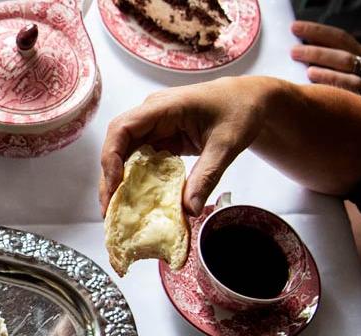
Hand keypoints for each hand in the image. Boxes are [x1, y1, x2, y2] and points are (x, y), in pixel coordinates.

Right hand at [99, 77, 281, 215]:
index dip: (112, 158)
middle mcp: (151, 115)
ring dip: (119, 182)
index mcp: (163, 107)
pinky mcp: (161, 139)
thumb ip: (206, 176)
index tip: (114, 187)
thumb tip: (190, 211)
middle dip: (110, 178)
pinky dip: (136, 181)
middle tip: (109, 210)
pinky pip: (141, 161)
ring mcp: (155, 127)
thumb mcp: (226, 145)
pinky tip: (136, 201)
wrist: (251, 100)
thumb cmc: (240, 111)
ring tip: (117, 211)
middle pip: (117, 145)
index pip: (122, 129)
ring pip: (125, 155)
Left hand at [289, 21, 360, 113]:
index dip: (317, 30)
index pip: (340, 37)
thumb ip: (342, 60)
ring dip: (326, 69)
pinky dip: (337, 89)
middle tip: (293, 50)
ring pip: (348, 72)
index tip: (296, 27)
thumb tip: (309, 53)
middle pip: (341, 53)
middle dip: (317, 50)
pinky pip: (352, 92)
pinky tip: (321, 91)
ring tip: (306, 69)